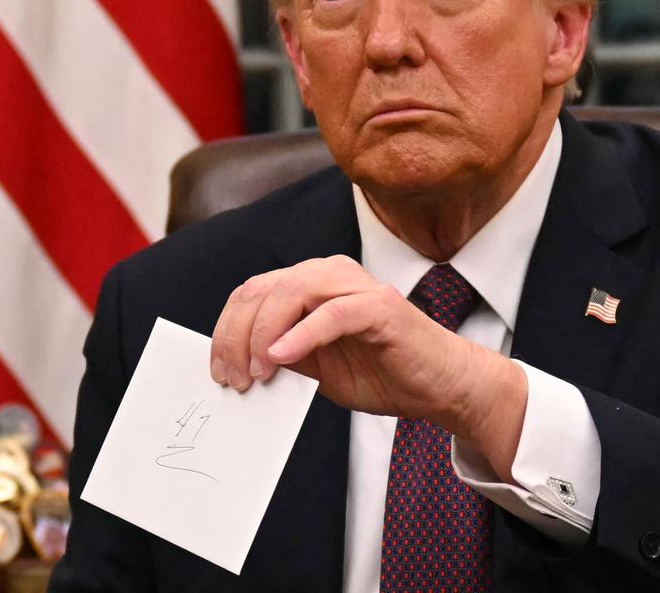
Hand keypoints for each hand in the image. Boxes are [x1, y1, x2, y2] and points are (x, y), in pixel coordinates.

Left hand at [208, 255, 526, 473]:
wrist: (441, 386)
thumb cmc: (383, 373)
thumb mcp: (318, 368)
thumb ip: (284, 355)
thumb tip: (239, 364)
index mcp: (311, 283)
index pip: (253, 293)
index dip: (226, 330)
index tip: (218, 371)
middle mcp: (330, 273)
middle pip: (263, 290)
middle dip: (237, 336)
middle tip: (233, 378)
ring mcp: (356, 285)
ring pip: (291, 292)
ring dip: (263, 334)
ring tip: (257, 371)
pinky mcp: (380, 306)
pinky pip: (331, 313)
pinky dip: (301, 335)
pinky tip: (281, 358)